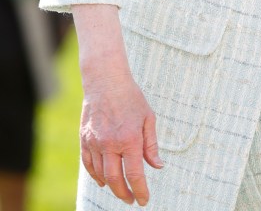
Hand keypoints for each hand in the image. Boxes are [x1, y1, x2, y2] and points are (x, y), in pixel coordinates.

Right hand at [72, 4, 163, 205]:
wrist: (105, 80)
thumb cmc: (131, 98)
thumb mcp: (148, 117)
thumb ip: (152, 144)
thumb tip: (158, 166)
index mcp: (129, 139)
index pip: (135, 174)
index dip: (140, 191)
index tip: (144, 200)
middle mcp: (110, 143)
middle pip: (116, 180)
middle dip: (125, 194)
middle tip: (131, 199)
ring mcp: (95, 142)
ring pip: (101, 175)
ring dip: (111, 186)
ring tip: (121, 189)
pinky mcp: (84, 139)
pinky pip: (89, 165)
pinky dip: (96, 176)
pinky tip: (104, 180)